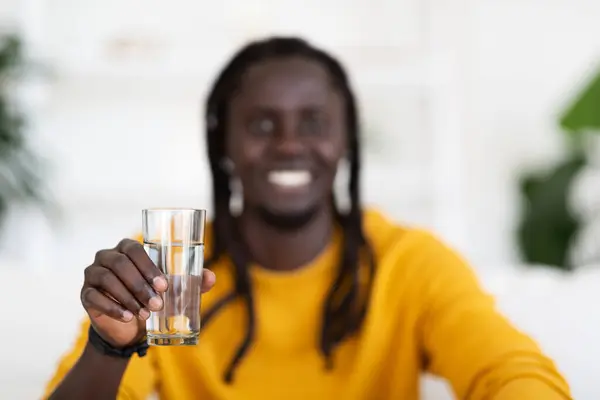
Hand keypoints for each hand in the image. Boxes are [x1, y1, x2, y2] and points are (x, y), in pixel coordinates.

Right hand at [80, 239, 215, 347]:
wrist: (129, 325)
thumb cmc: (152, 296)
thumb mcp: (173, 289)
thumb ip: (192, 281)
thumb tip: (210, 277)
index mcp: (127, 248)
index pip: (135, 249)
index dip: (149, 266)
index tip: (164, 286)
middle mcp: (107, 256)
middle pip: (120, 264)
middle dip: (140, 285)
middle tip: (158, 304)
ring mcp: (93, 273)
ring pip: (108, 280)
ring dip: (128, 298)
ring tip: (146, 314)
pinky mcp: (85, 294)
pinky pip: (94, 297)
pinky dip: (113, 308)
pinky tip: (128, 318)